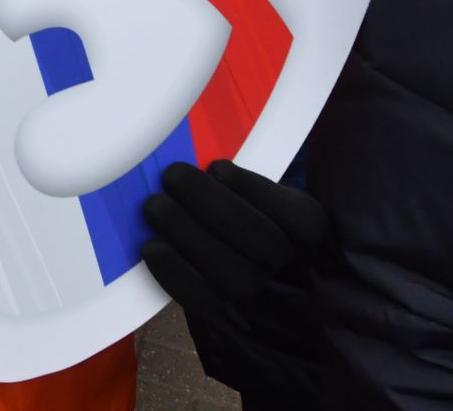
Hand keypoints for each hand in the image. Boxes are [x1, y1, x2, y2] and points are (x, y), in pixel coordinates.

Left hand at [140, 159, 327, 315]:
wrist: (216, 230)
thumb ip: (230, 164)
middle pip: (262, 241)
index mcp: (301, 222)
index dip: (256, 191)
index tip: (217, 166)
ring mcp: (253, 283)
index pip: (298, 216)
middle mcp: (282, 257)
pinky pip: (203, 298)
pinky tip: (151, 245)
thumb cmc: (227, 189)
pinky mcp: (220, 302)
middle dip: (212, 205)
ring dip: (188, 235)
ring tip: (154, 205)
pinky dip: (174, 273)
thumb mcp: (240, 173)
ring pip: (233, 274)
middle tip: (172, 175)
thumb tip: (197, 150)